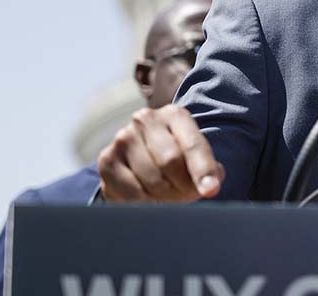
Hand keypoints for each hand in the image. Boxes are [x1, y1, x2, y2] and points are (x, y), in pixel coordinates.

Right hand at [97, 105, 225, 201]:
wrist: (143, 156)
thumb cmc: (178, 157)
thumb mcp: (196, 156)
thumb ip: (208, 168)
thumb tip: (210, 185)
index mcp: (175, 115)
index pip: (193, 145)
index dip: (203, 170)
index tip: (210, 190)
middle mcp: (145, 120)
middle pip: (170, 161)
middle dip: (184, 186)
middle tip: (189, 197)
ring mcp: (122, 138)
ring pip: (151, 180)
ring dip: (166, 198)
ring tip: (171, 197)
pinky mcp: (106, 160)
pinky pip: (130, 192)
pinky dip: (145, 203)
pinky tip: (151, 199)